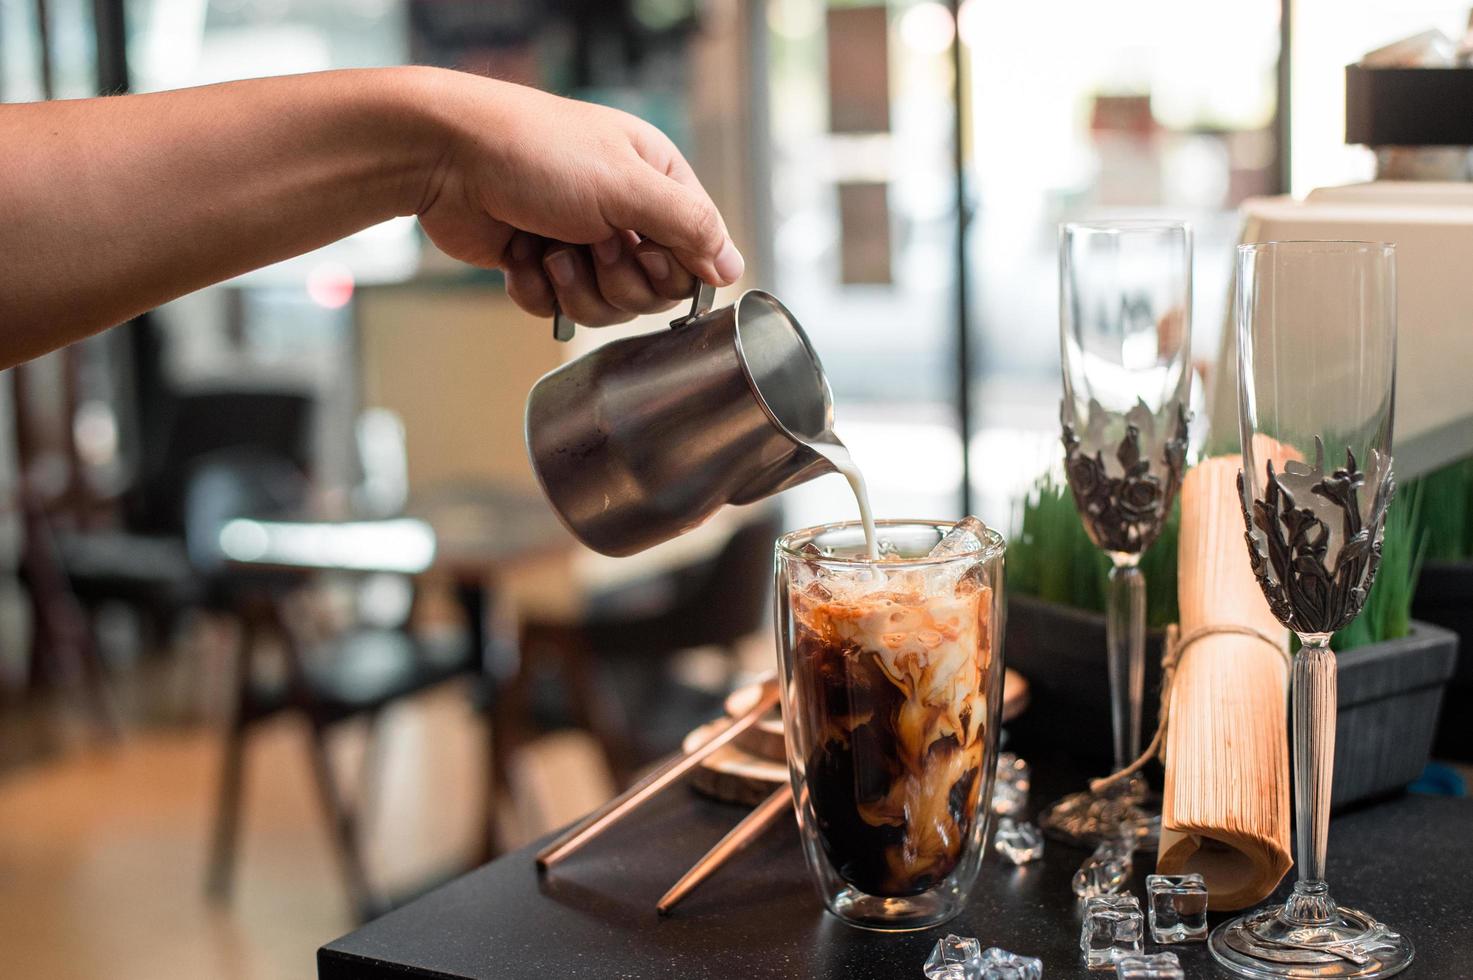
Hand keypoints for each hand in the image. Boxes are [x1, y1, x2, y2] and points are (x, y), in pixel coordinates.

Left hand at [413, 71, 743, 325]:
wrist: (445, 157)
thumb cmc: (535, 153)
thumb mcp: (627, 184)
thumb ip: (690, 226)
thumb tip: (731, 268)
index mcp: (656, 181)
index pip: (697, 253)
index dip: (672, 269)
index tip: (641, 250)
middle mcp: (624, 213)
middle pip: (654, 291)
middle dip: (618, 280)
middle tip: (591, 245)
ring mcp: (582, 242)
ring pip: (607, 308)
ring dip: (575, 286)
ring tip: (549, 250)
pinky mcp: (542, 267)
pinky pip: (559, 309)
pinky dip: (536, 289)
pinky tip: (519, 253)